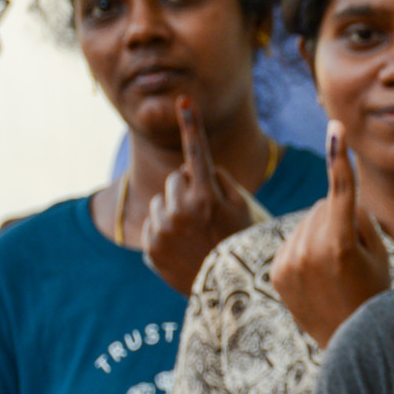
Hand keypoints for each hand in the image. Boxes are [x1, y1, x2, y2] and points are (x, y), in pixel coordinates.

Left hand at [143, 95, 255, 294]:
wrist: (231, 292)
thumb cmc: (243, 244)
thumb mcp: (244, 210)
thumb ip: (219, 182)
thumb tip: (194, 167)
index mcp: (206, 198)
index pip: (197, 153)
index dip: (191, 125)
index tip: (183, 101)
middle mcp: (179, 211)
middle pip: (176, 180)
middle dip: (189, 188)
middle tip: (208, 213)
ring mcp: (162, 231)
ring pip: (160, 201)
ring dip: (175, 209)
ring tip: (196, 233)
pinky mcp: (150, 249)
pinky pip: (153, 225)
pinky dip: (165, 231)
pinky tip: (185, 247)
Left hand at [272, 121, 389, 347]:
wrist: (346, 340)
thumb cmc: (372, 292)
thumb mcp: (377, 254)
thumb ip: (357, 219)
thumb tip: (338, 195)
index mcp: (341, 244)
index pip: (340, 191)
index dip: (338, 157)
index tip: (335, 128)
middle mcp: (309, 250)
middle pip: (323, 206)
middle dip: (338, 217)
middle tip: (351, 252)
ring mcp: (288, 262)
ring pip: (306, 221)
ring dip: (320, 232)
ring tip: (333, 268)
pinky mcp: (275, 271)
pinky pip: (292, 239)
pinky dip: (305, 247)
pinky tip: (316, 273)